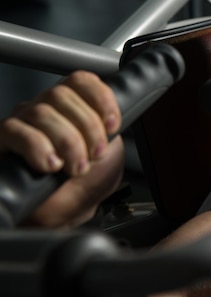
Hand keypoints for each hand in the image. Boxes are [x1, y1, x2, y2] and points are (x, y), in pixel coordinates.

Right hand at [0, 71, 123, 227]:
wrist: (65, 215)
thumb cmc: (85, 184)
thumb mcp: (112, 152)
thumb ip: (113, 129)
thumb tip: (113, 116)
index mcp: (72, 107)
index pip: (81, 81)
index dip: (100, 98)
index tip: (113, 124)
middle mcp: (45, 109)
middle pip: (62, 94)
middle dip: (88, 127)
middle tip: (95, 154)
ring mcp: (21, 124)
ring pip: (42, 113)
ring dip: (68, 142)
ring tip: (76, 167)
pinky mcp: (3, 141)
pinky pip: (15, 131)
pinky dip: (39, 148)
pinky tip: (51, 165)